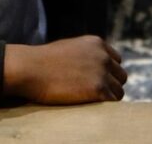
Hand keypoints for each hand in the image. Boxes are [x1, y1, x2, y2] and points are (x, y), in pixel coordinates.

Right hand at [4, 35, 126, 103]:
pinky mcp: (98, 89)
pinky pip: (112, 101)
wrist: (31, 69)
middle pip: (120, 76)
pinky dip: (106, 107)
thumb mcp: (70, 48)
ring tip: (94, 104)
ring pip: (119, 91)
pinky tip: (93, 108)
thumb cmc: (43, 61)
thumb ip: (85, 54)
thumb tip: (91, 67)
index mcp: (97, 44)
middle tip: (97, 95)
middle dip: (111, 85)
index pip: (116, 61)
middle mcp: (103, 56)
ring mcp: (102, 72)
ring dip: (109, 98)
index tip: (100, 81)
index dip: (109, 72)